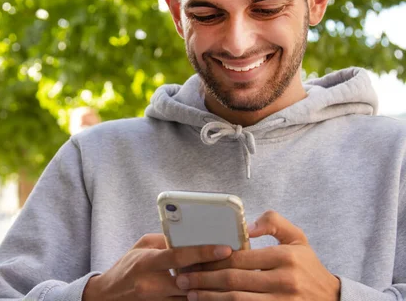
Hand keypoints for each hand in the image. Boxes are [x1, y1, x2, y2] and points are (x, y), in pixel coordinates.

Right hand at [82, 233, 232, 300]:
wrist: (108, 296)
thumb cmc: (127, 268)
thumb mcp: (141, 247)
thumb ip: (164, 241)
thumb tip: (190, 236)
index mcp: (146, 262)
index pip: (177, 256)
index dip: (202, 252)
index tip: (224, 249)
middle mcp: (151, 285)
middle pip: (190, 281)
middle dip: (212, 273)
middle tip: (233, 264)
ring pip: (191, 297)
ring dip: (208, 287)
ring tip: (225, 277)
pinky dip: (198, 297)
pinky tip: (209, 290)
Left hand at [175, 211, 340, 299]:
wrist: (332, 299)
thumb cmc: (308, 266)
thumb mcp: (297, 238)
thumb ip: (274, 222)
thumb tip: (248, 225)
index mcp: (285, 257)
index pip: (241, 257)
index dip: (213, 259)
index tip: (194, 259)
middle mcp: (284, 281)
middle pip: (234, 280)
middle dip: (204, 279)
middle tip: (183, 277)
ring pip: (237, 300)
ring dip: (210, 297)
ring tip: (190, 293)